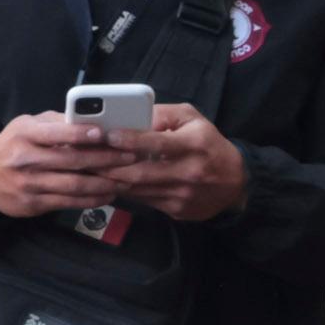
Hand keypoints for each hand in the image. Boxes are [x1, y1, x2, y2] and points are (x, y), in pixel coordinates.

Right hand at [0, 112, 130, 218]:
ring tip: (126, 179)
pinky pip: (69, 203)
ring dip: (104, 184)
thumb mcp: (26, 126)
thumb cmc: (14, 146)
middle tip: (131, 157)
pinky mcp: (34, 203)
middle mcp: (25, 159)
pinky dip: (93, 199)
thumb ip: (56, 123)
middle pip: (72, 161)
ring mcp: (29, 183)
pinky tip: (109, 194)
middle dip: (106, 159)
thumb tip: (91, 119)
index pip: (56, 133)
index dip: (82, 134)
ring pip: (74, 185)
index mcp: (25, 134)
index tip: (105, 134)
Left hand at [99, 104, 247, 221]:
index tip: (107, 135)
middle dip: (110, 165)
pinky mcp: (178, 210)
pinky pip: (144, 200)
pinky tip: (114, 182)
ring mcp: (183, 194)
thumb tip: (133, 118)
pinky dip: (126, 191)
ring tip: (93, 170)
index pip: (156, 143)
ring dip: (113, 180)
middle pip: (140, 171)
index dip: (129, 139)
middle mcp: (190, 172)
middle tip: (87, 157)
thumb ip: (164, 114)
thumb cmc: (209, 145)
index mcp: (195, 145)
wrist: (236, 183)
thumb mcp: (194, 119)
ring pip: (138, 189)